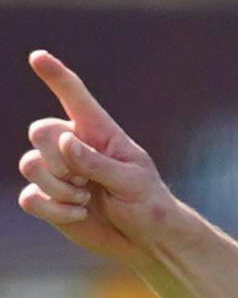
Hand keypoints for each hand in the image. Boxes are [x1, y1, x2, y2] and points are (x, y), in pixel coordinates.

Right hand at [19, 52, 179, 266]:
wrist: (145, 241)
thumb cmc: (147, 205)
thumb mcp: (132, 182)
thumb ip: (98, 162)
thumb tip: (65, 142)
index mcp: (98, 132)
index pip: (74, 96)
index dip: (55, 76)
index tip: (38, 56)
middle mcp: (71, 145)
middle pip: (40, 131)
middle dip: (62, 160)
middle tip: (90, 182)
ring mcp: (55, 171)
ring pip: (30, 165)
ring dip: (61, 188)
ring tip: (87, 198)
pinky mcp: (46, 197)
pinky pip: (29, 198)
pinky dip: (54, 210)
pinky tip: (78, 214)